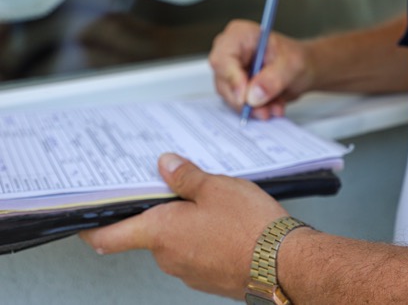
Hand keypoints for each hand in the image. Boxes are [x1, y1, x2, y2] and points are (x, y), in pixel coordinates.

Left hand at [79, 153, 287, 298]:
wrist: (284, 264)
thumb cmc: (250, 227)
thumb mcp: (216, 187)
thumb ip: (186, 176)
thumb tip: (166, 165)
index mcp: (161, 231)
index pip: (108, 236)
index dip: (92, 226)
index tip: (85, 218)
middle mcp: (168, 257)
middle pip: (149, 233)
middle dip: (160, 211)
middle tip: (180, 189)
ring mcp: (189, 272)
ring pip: (176, 243)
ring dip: (186, 225)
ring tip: (214, 206)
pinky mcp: (209, 279)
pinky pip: (196, 254)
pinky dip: (204, 239)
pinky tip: (227, 226)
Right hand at [209, 20, 312, 119]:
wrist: (303, 68)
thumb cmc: (297, 58)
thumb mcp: (291, 66)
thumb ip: (272, 79)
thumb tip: (253, 96)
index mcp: (240, 35)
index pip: (223, 59)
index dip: (232, 79)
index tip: (245, 98)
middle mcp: (231, 52)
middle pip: (223, 81)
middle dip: (245, 100)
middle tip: (264, 110)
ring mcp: (231, 70)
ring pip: (230, 96)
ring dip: (253, 107)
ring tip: (275, 107)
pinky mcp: (236, 87)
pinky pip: (239, 104)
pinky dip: (256, 109)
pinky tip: (273, 106)